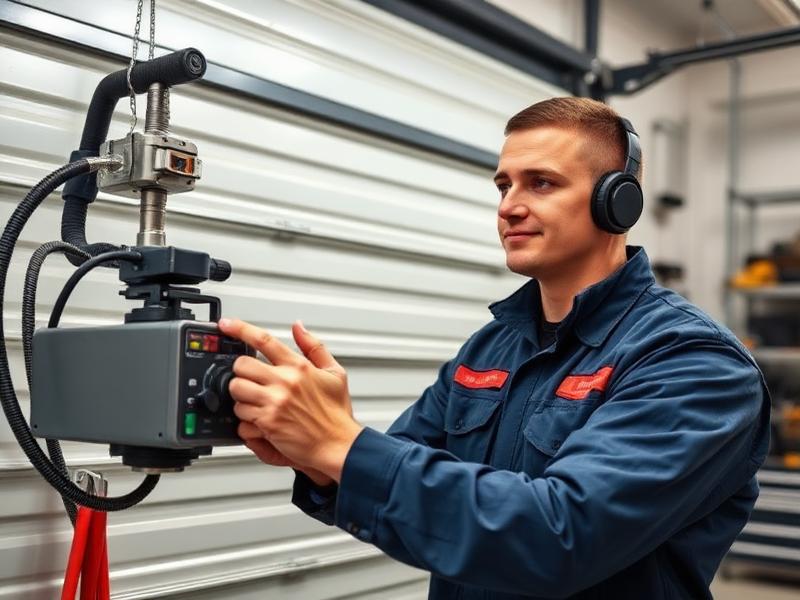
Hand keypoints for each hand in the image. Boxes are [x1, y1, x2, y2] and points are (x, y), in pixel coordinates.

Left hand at [219, 318, 362, 482]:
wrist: (337, 444)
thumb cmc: (336, 412)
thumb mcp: (334, 373)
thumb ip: (314, 346)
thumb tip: (298, 327)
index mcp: (299, 367)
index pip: (264, 340)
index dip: (240, 329)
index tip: (227, 325)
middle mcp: (284, 382)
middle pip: (241, 365)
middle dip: (241, 372)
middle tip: (250, 380)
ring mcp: (274, 403)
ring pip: (236, 390)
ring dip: (242, 397)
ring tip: (256, 402)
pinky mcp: (267, 423)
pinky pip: (240, 416)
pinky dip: (246, 420)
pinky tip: (261, 420)